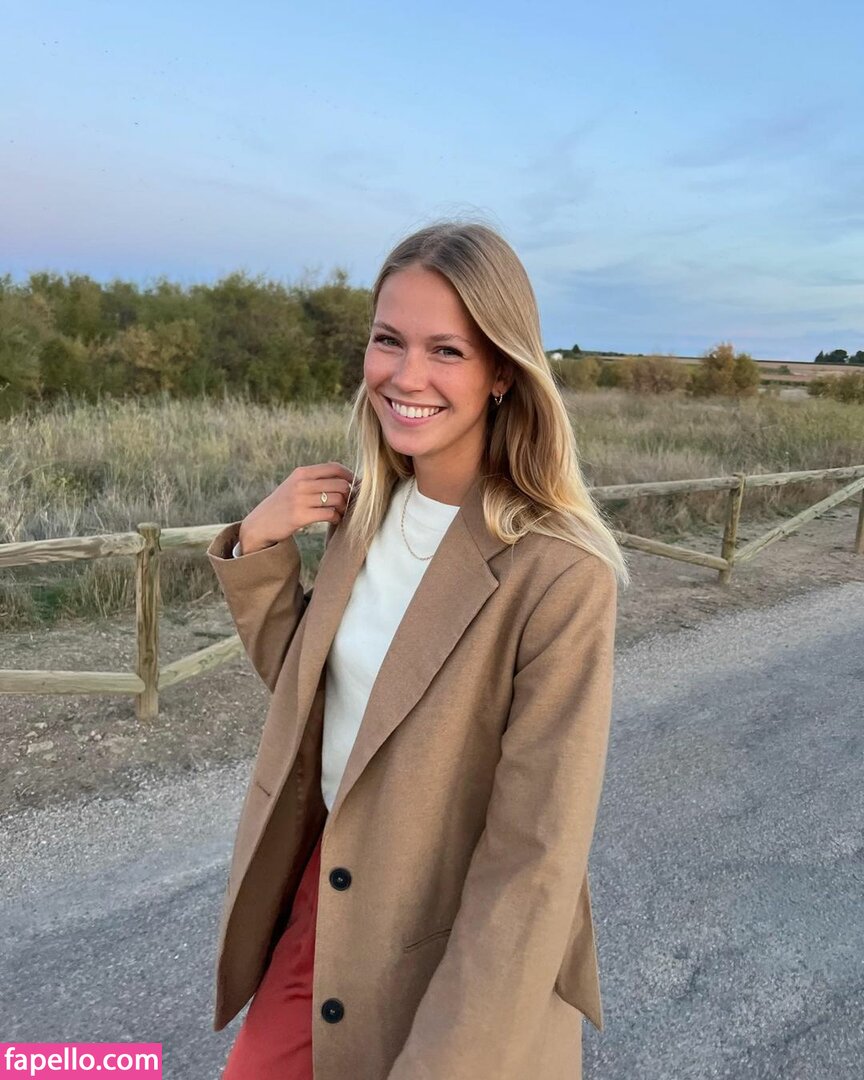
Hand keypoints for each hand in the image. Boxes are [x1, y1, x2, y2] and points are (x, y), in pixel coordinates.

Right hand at [238, 462, 355, 553]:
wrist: (261, 523)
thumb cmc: (283, 504)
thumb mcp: (295, 484)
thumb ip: (315, 479)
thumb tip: (345, 478)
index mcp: (301, 473)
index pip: (334, 467)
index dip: (349, 475)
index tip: (355, 484)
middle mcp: (301, 484)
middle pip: (340, 484)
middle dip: (349, 494)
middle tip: (348, 503)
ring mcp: (300, 500)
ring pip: (337, 499)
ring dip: (344, 508)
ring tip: (340, 512)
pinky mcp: (300, 516)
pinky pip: (330, 514)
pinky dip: (337, 518)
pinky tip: (334, 520)